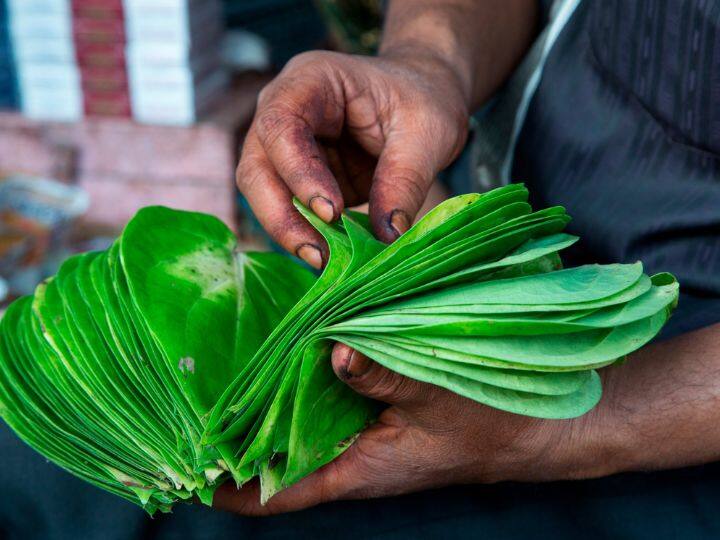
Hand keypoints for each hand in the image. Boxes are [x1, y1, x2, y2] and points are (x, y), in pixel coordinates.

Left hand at [213, 344, 614, 515]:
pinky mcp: (384, 408)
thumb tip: (333, 351)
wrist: (544, 420)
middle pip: (281, 452)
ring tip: (240, 363)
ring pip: (307, 420)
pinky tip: (303, 342)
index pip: (278, 493)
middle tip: (203, 395)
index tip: (190, 468)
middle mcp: (354, 455)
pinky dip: (314, 375)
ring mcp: (368, 432)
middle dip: (245, 430)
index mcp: (359, 469)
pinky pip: (335, 395)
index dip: (231, 486)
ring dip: (278, 397)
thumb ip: (383, 374)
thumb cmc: (494, 421)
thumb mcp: (438, 395)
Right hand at [236, 49, 469, 267]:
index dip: (298, 172)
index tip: (331, 211)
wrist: (424, 94)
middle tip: (319, 253)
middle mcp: (285, 110)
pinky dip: (306, 233)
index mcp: (311, 80)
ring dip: (289, 230)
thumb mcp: (426, 132)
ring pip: (263, 192)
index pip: (282, 125)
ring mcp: (286, 145)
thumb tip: (387, 236)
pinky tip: (331, 255)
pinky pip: (289, 209)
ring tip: (326, 260)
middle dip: (281, 214)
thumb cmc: (423, 98)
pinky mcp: (298, 176)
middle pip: (257, 165)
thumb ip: (405, 179)